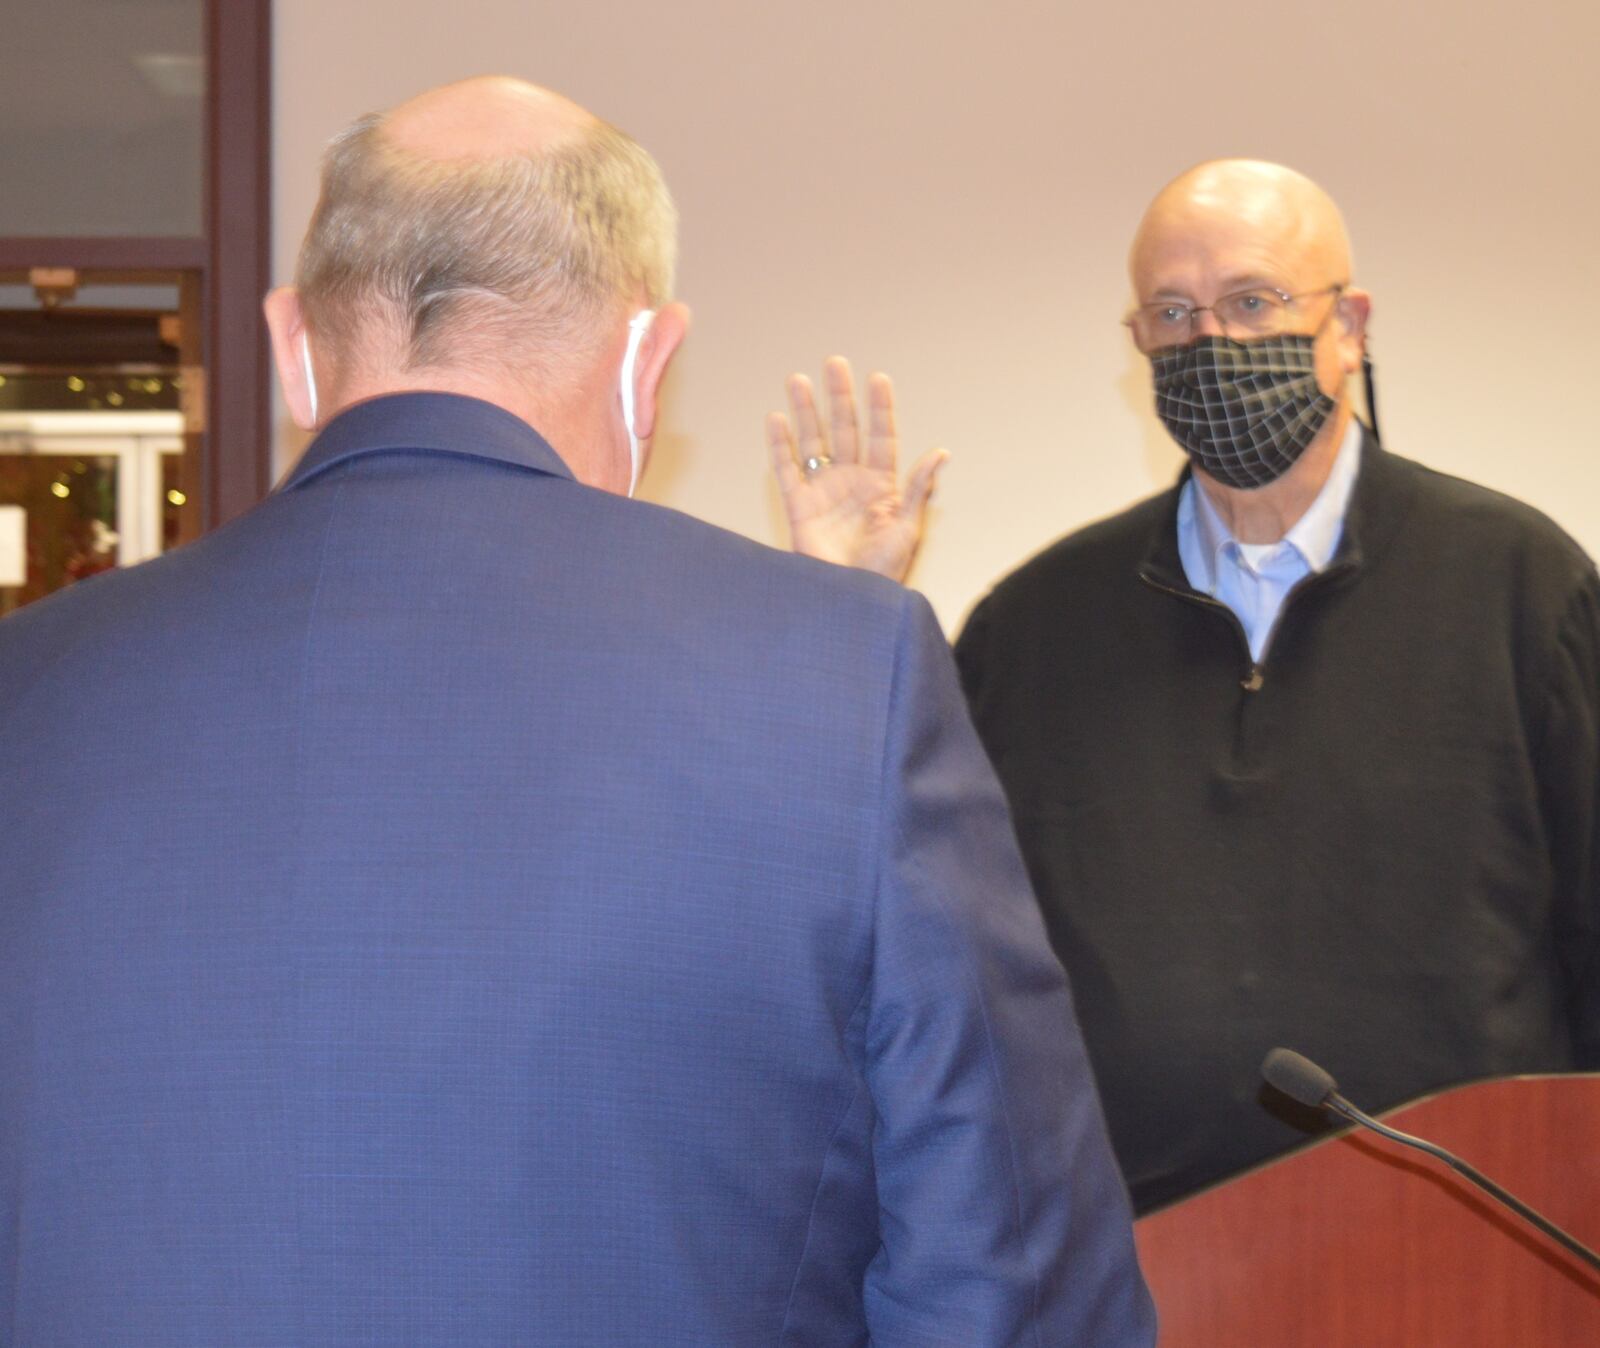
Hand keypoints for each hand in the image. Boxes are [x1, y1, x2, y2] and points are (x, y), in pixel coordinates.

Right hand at [767, 356, 947, 583]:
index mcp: (882, 485)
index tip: (878, 378)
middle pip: (844, 429)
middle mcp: (851, 482)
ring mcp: (823, 492)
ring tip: (798, 379)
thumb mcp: (907, 530)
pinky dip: (779, 446)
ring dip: (806, 411)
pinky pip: (786, 470)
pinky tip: (776, 419)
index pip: (880, 436)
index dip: (879, 408)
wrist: (850, 600)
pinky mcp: (798, 507)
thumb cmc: (883, 573)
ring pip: (813, 441)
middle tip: (835, 363)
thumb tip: (940, 453)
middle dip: (839, 396)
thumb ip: (917, 489)